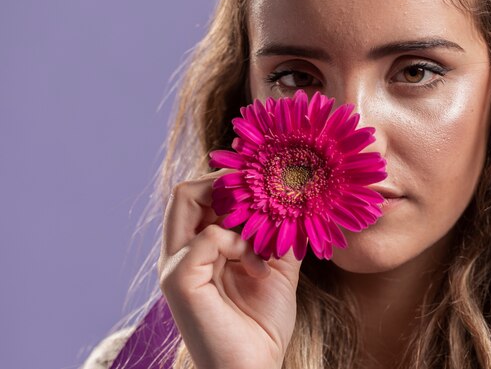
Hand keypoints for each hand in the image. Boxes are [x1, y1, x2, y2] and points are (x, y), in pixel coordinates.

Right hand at [157, 168, 303, 368]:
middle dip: (225, 182)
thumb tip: (297, 200)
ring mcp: (175, 265)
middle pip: (185, 190)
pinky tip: (260, 268)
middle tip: (260, 194)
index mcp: (198, 250)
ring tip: (262, 230)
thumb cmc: (262, 325)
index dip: (228, 182)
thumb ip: (278, 235)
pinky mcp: (179, 279)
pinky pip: (208, 235)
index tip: (265, 185)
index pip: (200, 196)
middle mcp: (180, 253)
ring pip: (187, 198)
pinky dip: (240, 243)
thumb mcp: (277, 269)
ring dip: (233, 205)